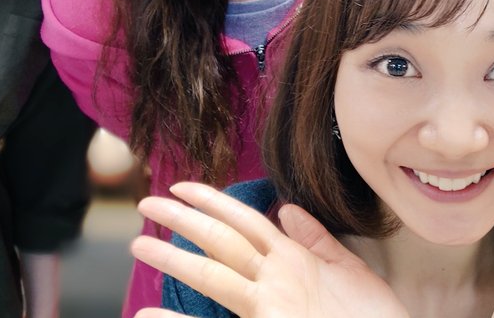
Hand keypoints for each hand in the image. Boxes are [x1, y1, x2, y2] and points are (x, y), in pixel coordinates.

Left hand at [131, 182, 408, 317]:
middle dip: (182, 219)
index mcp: (297, 259)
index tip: (182, 187)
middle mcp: (278, 279)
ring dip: (173, 256)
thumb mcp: (352, 272)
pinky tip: (148, 313)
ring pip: (213, 274)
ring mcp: (269, 309)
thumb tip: (285, 208)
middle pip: (222, 239)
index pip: (246, 219)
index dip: (212, 201)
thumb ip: (317, 240)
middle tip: (147, 204)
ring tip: (140, 244)